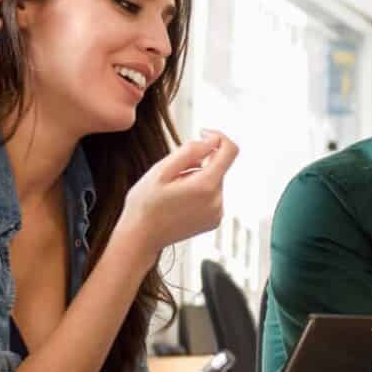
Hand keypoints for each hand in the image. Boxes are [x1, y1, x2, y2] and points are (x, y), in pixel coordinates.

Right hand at [123, 130, 237, 254]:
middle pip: (218, 166)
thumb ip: (190, 151)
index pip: (230, 151)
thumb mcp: (161, 170)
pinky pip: (212, 195)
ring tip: (174, 191)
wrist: (141, 237)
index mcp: (205, 186)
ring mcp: (217, 213)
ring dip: (198, 178)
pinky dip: (199, 192)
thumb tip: (212, 141)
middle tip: (173, 174)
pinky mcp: (215, 220)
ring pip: (214, 180)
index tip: (202, 134)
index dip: (218, 137)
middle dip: (199, 162)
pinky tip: (180, 202)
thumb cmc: (145, 204)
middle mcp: (217, 201)